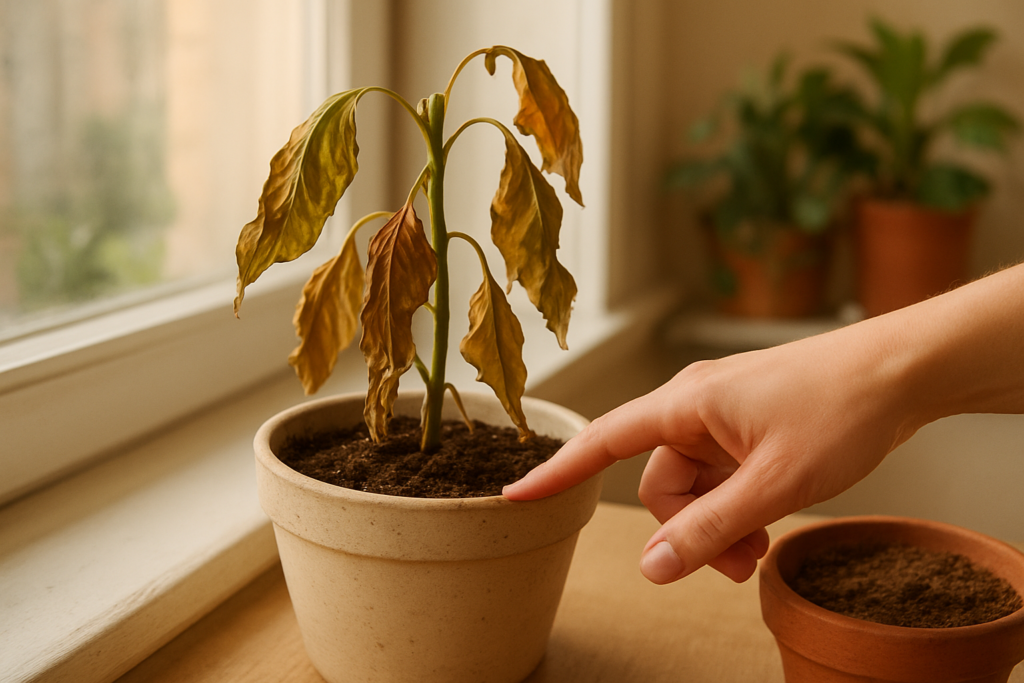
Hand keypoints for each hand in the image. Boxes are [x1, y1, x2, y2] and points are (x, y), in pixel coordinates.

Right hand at [504, 323, 916, 583]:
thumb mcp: (774, 482)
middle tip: (737, 565)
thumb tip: (650, 566)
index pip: (602, 440)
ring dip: (716, 525)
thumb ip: (710, 528)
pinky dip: (734, 507)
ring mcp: (720, 417)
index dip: (557, 471)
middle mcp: (693, 406)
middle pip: (660, 485)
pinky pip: (719, 477)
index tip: (514, 496)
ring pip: (692, 487)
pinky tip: (765, 524)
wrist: (901, 371)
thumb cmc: (840, 408)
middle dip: (688, 531)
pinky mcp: (745, 427)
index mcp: (685, 403)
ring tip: (758, 550)